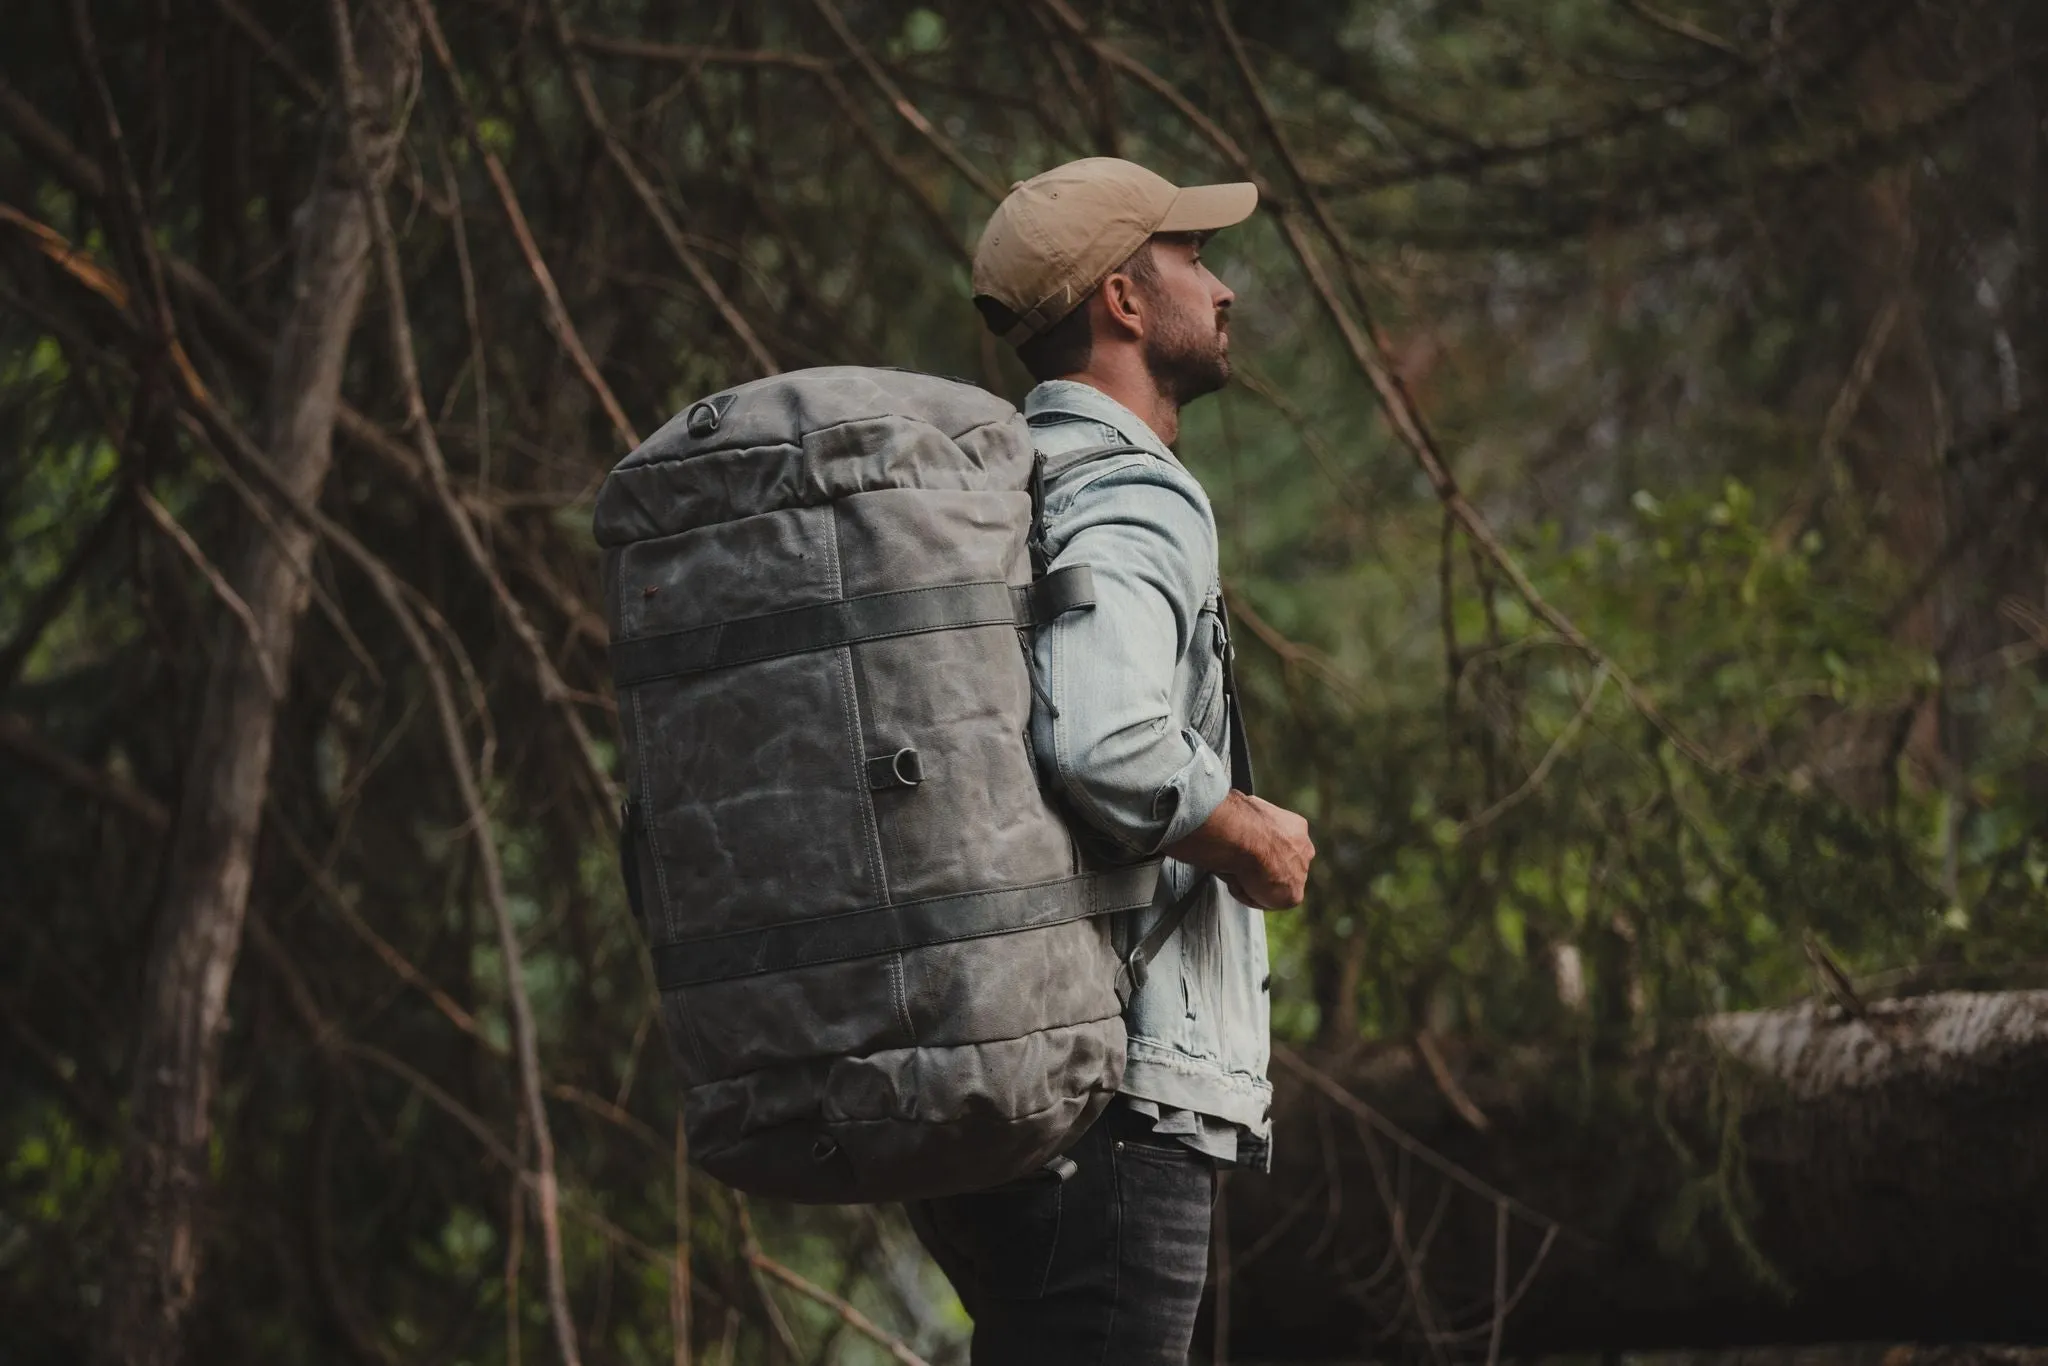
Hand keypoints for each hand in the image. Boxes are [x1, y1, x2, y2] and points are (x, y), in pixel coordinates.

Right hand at [1163, 790, 1314, 909]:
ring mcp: (1301, 873)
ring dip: (1253, 883)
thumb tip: (1231, 821)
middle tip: (1238, 867)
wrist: (1245, 835)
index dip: (1259, 851)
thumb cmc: (1239, 819)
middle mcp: (1304, 850)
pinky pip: (1266, 901)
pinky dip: (1249, 895)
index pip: (1279, 845)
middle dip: (1261, 870)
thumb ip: (1250, 824)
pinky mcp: (1293, 896)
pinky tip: (1239, 882)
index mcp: (1296, 827)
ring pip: (1272, 885)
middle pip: (1279, 867)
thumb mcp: (1246, 811)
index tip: (1242, 853)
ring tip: (1235, 873)